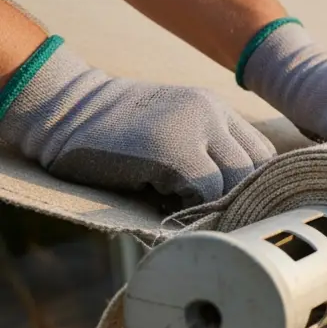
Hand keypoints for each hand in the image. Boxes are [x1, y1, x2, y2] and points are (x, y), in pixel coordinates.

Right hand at [0, 37, 274, 208]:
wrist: (63, 110)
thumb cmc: (115, 134)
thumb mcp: (173, 129)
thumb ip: (207, 154)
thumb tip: (240, 205)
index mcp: (216, 110)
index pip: (262, 154)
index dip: (253, 185)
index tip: (234, 205)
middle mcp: (212, 114)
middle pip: (255, 169)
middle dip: (239, 199)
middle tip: (213, 217)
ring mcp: (194, 129)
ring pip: (235, 182)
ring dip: (216, 205)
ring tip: (185, 210)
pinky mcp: (172, 151)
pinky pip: (205, 192)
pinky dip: (193, 209)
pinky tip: (166, 207)